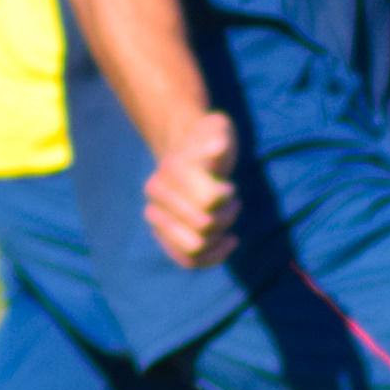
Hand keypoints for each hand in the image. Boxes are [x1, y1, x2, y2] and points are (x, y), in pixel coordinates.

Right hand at [144, 111, 240, 267]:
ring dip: (219, 236)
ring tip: (228, 219)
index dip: (226, 196)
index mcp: (170, 170)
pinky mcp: (165, 236)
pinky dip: (213, 256)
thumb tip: (217, 148)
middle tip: (233, 202)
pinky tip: (231, 240)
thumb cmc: (210, 140)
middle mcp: (156, 196)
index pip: (208, 200)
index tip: (229, 187)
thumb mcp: (218, 130)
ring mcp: (157, 218)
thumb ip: (219, 139)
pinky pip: (188, 260)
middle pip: (203, 226)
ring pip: (194, 247)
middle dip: (226, 216)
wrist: (190, 153)